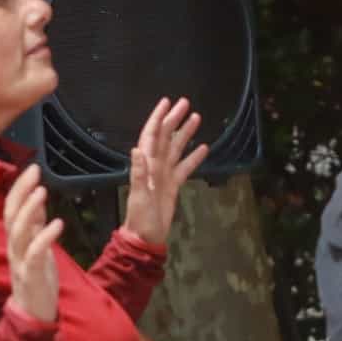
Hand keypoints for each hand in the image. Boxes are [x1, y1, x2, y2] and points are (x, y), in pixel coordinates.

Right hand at [4, 164, 63, 321]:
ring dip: (30, 210)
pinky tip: (58, 223)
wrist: (34, 312)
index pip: (12, 208)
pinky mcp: (30, 275)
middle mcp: (13, 247)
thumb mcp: (36, 244)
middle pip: (11, 215)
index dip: (20, 188)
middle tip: (34, 172)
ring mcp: (20, 261)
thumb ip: (36, 223)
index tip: (33, 168)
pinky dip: (44, 237)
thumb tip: (37, 196)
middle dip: (21, 191)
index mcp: (15, 239)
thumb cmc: (36, 276)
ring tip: (42, 191)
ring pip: (18, 232)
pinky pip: (34, 254)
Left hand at [122, 97, 209, 244]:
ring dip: (185, 133)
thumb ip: (139, 173)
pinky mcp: (173, 185)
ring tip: (197, 118)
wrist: (146, 237)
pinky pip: (185, 167)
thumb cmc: (140, 217)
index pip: (151, 136)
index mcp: (146, 165)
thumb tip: (137, 149)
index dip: (158, 118)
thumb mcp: (139, 196)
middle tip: (185, 103)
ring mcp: (165, 175)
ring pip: (176, 149)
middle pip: (165, 137)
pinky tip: (204, 148)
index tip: (167, 103)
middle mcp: (155, 166)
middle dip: (174, 119)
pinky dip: (193, 157)